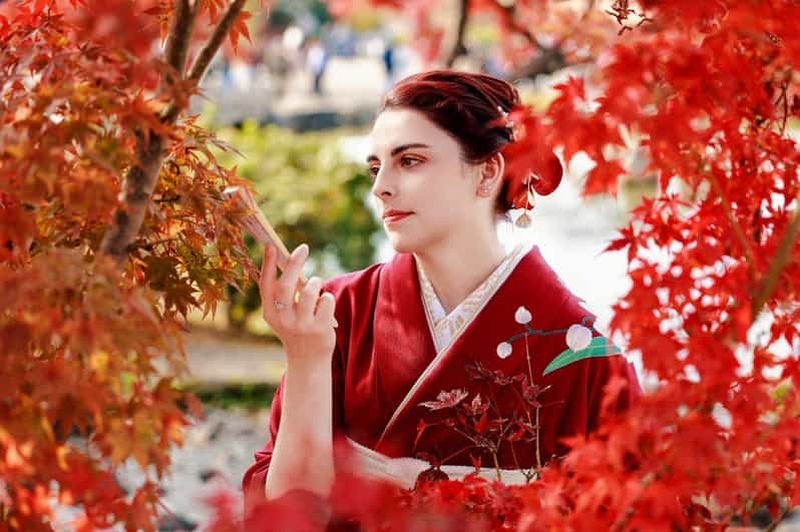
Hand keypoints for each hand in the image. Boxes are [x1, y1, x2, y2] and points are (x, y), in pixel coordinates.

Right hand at [259, 243, 335, 367]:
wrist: (307, 360)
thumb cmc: (296, 328)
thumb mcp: (283, 314)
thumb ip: (284, 293)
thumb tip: (290, 260)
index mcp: (270, 313)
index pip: (266, 285)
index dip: (268, 265)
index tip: (271, 246)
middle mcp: (283, 320)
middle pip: (287, 285)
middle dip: (295, 263)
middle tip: (303, 248)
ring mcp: (302, 325)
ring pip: (311, 291)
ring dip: (315, 282)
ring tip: (315, 287)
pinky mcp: (320, 329)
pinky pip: (327, 300)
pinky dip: (328, 298)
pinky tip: (324, 306)